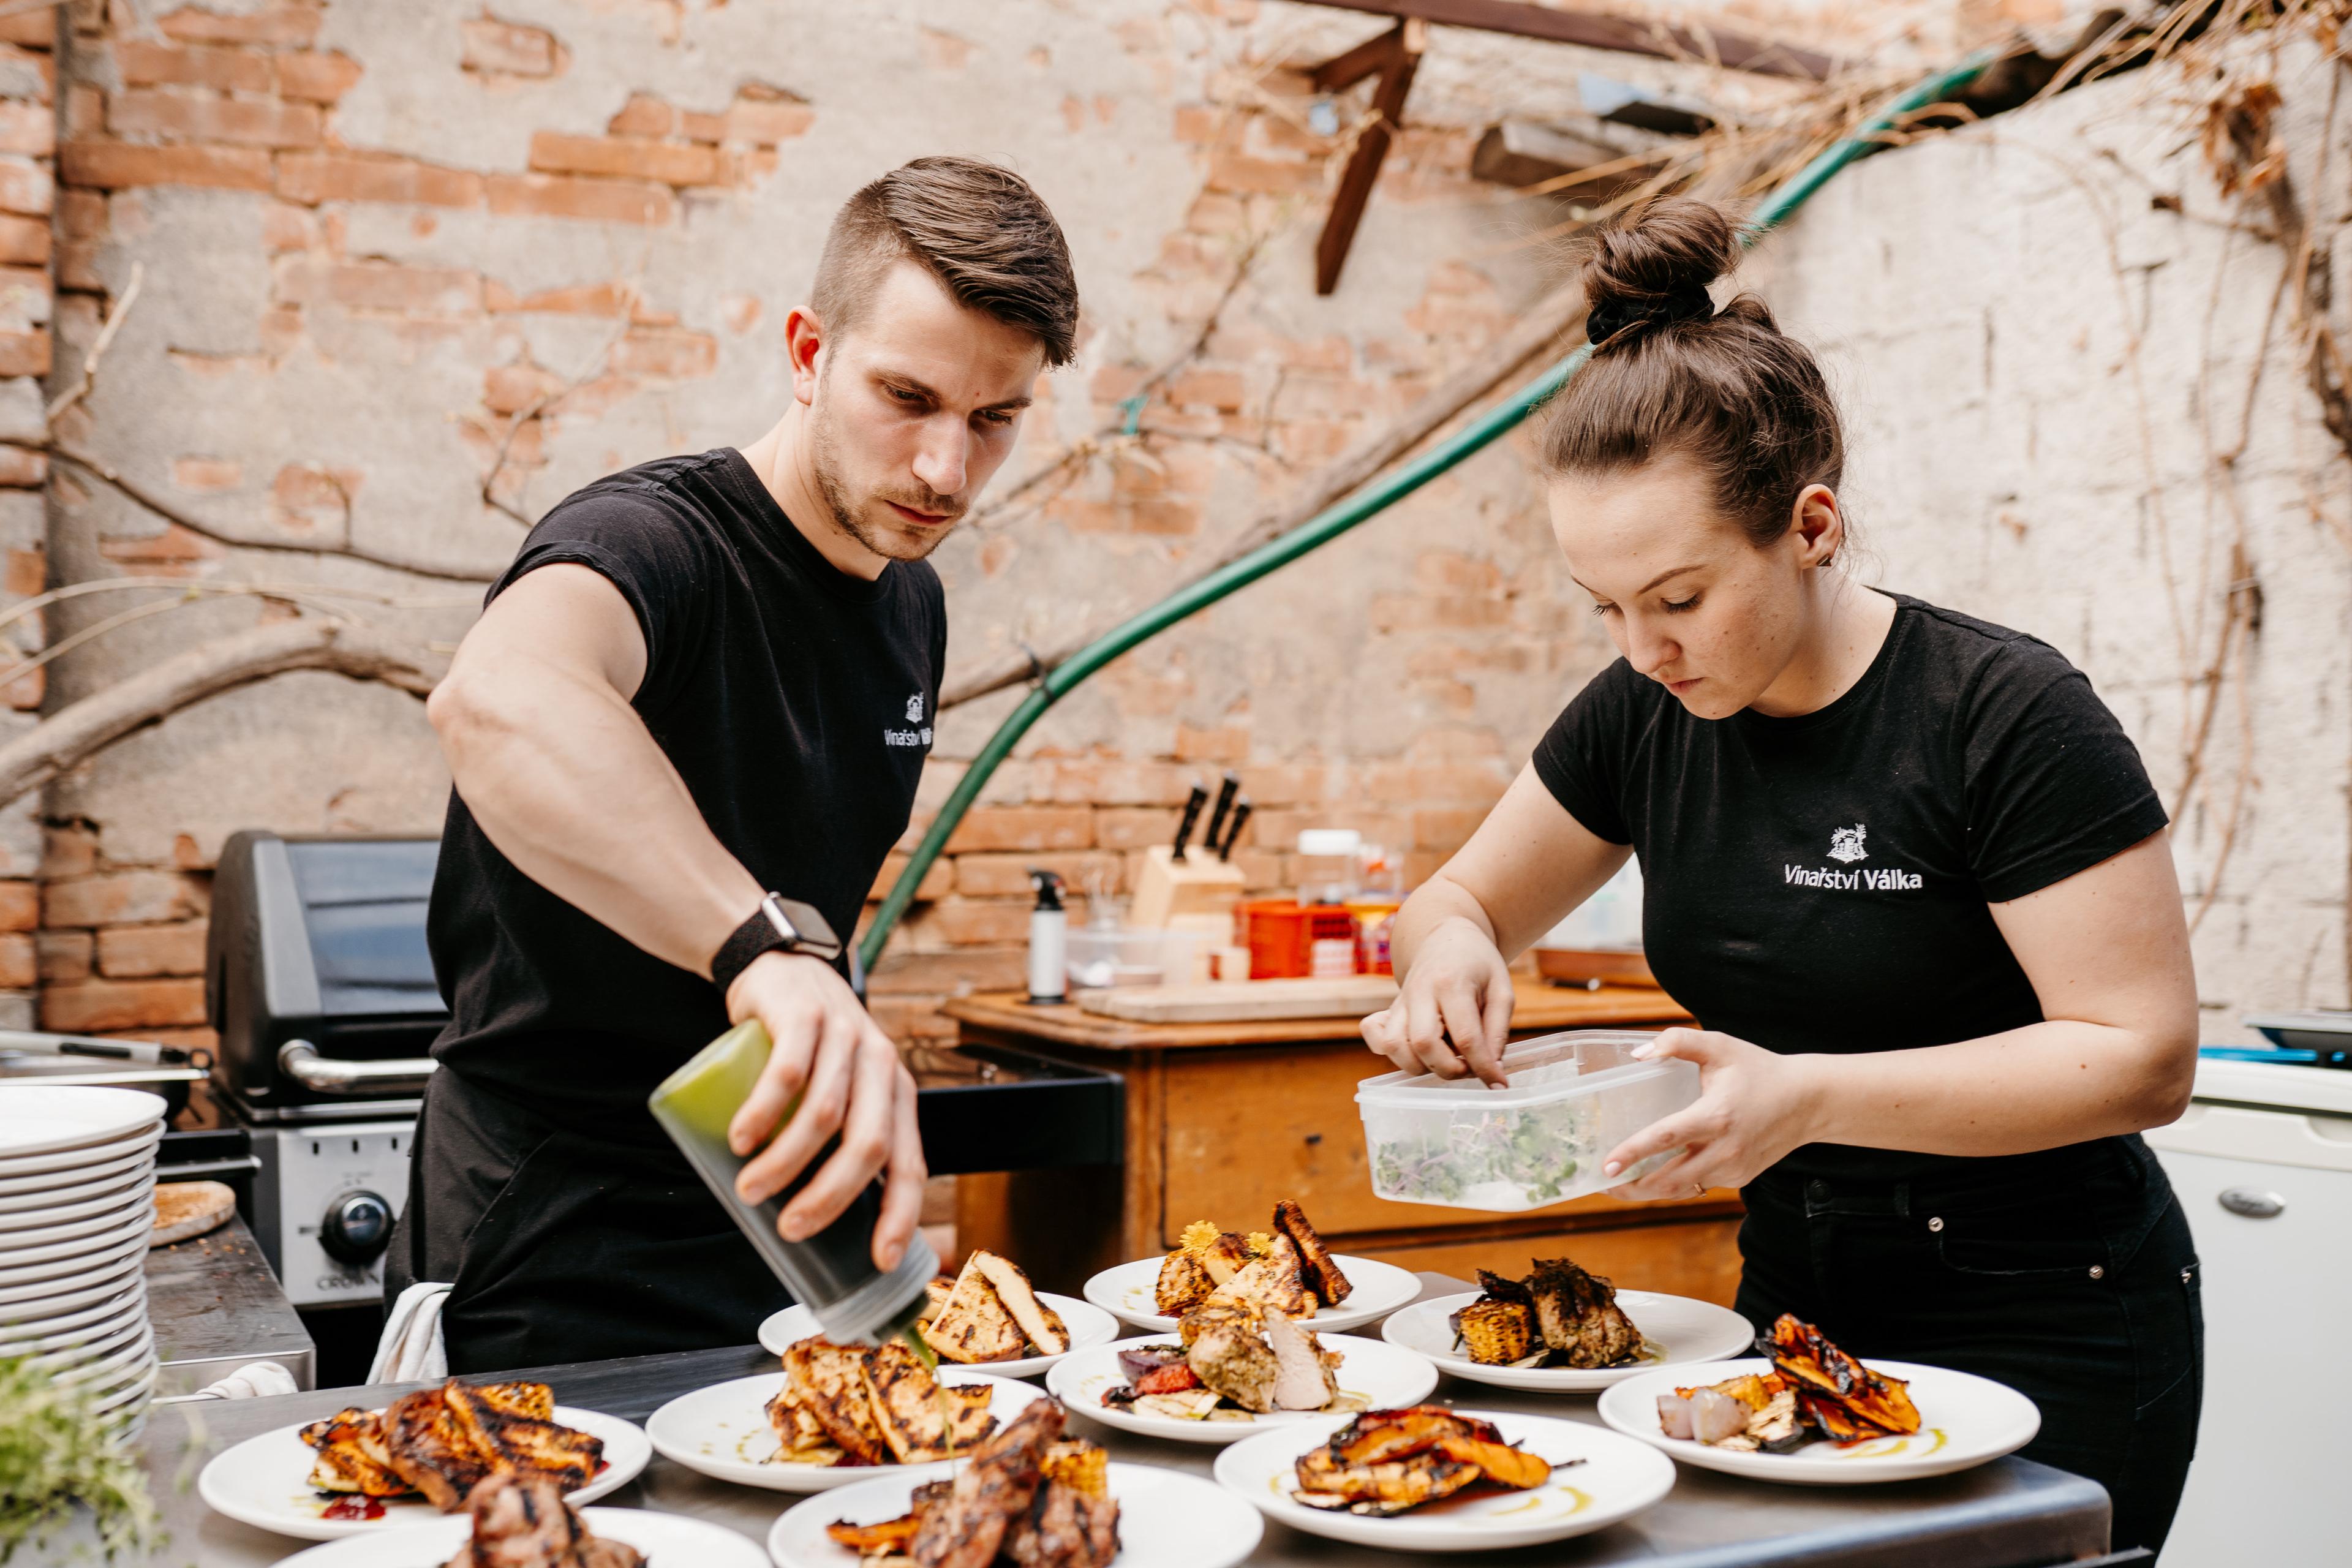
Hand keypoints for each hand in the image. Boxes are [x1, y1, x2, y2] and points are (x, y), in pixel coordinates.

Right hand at [723, 952, 925, 1271]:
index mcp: (897, 1093)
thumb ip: (839, 1137)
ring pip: (824, 1114)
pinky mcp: (805, 1017)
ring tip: (750, 1190)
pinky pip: (787, 1074)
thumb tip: (813, 1222)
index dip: (900, 1214)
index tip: (880, 1260)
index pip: (910, 1162)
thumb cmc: (812, 1049)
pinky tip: (740, 1139)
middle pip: (868, 1145)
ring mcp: (845, 1037)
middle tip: (791, 1229)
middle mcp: (881, 1066)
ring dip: (785, 1163)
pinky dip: (762, 1113)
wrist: (783, 970)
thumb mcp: (842, 1089)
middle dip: (831, 1197)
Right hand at [1360, 917, 1514, 1085]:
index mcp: (1451, 983)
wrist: (1448, 937)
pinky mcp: (1389, 1009)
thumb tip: (1492, 1070)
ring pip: (1393, 1046)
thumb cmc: (1479, 965)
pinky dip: (1389, 1051)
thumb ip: (1497, 1031)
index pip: (1465, 1036)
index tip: (1498, 1084)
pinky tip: (1413, 1051)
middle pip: (1423, 1043)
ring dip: (1420, 1065)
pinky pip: (1374, 1036)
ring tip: (1444, 1059)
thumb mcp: (1502, 990)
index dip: (1483, 1067)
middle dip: (1448, 1068)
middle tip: (1467, 1067)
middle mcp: (1419, 991)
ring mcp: (1400, 1001)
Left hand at [1599, 1028, 1825, 1199]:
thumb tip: (1639, 1054)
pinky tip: (1655, 1177)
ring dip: (1650, 1191)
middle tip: (1603, 1182)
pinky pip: (1700, 1184)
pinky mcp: (1740, 1178)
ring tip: (1620, 1186)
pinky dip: (1676, 1184)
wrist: (1808, 1101)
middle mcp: (1725, 1149)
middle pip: (1669, 1180)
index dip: (1633, 1153)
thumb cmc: (1759, 1069)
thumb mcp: (1720, 1046)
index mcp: (1716, 1116)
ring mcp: (1734, 1168)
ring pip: (1683, 1189)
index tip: (1606, 1166)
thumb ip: (1678, 1041)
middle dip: (1632, 1187)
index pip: (1666, 1139)